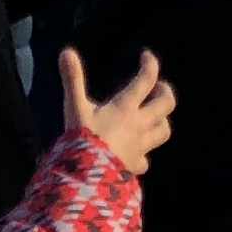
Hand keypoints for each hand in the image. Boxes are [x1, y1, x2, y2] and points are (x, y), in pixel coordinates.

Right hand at [61, 42, 176, 180]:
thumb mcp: (75, 107)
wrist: (87, 179)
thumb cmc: (82, 139)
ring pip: (163, 130)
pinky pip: (146, 159)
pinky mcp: (135, 166)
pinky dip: (143, 154)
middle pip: (166, 104)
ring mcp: (140, 146)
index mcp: (125, 107)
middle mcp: (138, 124)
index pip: (147, 79)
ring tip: (153, 116)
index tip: (145, 56)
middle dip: (165, 92)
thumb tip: (66, 51)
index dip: (150, 64)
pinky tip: (135, 153)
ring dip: (161, 121)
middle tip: (158, 87)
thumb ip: (73, 80)